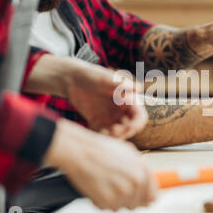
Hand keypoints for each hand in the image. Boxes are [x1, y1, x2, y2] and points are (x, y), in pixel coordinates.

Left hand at [23, 54, 147, 138]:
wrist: (73, 79)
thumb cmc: (92, 75)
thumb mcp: (107, 79)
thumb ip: (121, 86)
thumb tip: (139, 89)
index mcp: (129, 100)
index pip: (140, 117)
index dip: (137, 123)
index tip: (129, 127)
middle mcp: (122, 111)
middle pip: (130, 128)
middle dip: (125, 132)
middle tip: (114, 130)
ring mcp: (110, 118)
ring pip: (118, 134)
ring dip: (114, 137)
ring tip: (105, 132)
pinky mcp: (98, 123)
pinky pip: (103, 134)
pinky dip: (102, 136)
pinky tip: (96, 132)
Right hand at [45, 119, 157, 210]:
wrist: (80, 152)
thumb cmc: (102, 150)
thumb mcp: (128, 152)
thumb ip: (140, 168)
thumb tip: (148, 180)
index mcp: (144, 170)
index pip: (153, 196)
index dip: (146, 197)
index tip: (140, 196)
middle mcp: (136, 183)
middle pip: (138, 204)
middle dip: (129, 199)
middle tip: (117, 188)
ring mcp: (122, 193)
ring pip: (123, 207)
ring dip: (115, 200)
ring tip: (106, 184)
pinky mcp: (107, 201)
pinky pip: (108, 208)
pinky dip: (102, 201)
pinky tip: (98, 187)